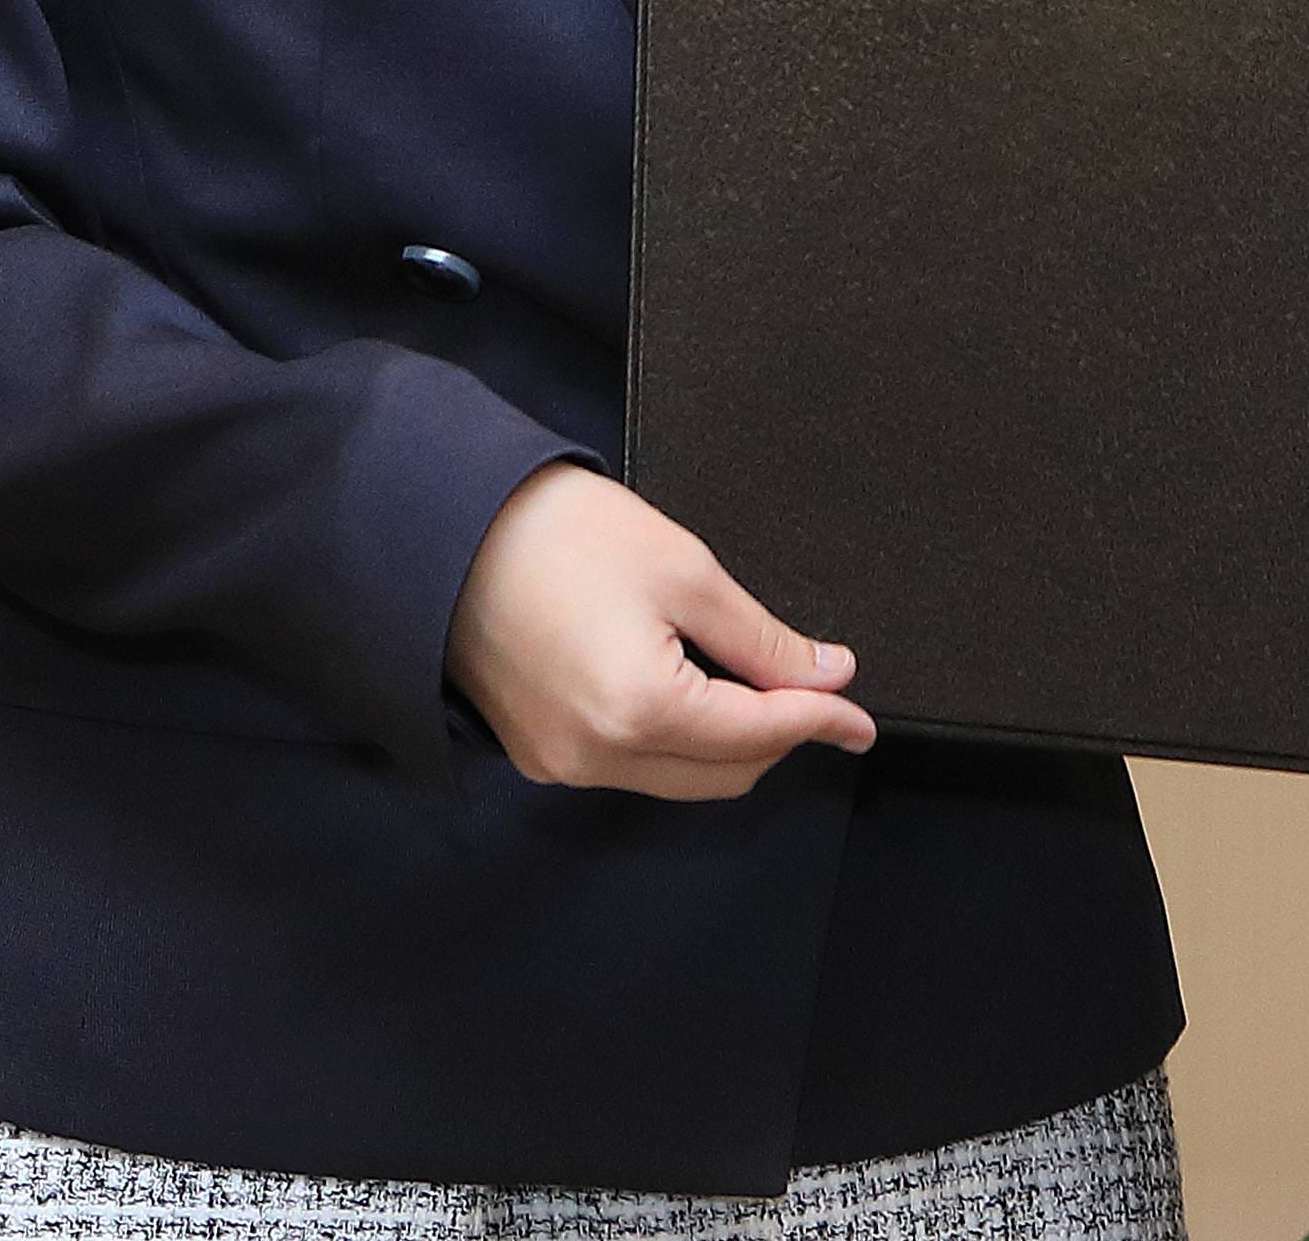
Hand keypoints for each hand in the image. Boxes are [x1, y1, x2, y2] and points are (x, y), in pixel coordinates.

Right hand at [445, 463, 878, 798]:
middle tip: (816, 691)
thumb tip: (827, 673)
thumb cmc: (558, 534)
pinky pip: (631, 768)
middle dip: (779, 736)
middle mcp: (598, 757)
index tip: (860, 716)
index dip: (821, 720)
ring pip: (680, 779)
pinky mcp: (540, 754)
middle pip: (725, 774)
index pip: (759, 734)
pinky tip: (687, 688)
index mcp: (640, 711)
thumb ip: (763, 638)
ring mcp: (563, 764)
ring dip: (728, 742)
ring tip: (751, 681)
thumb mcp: (684, 569)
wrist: (448, 528)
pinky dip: (673, 741)